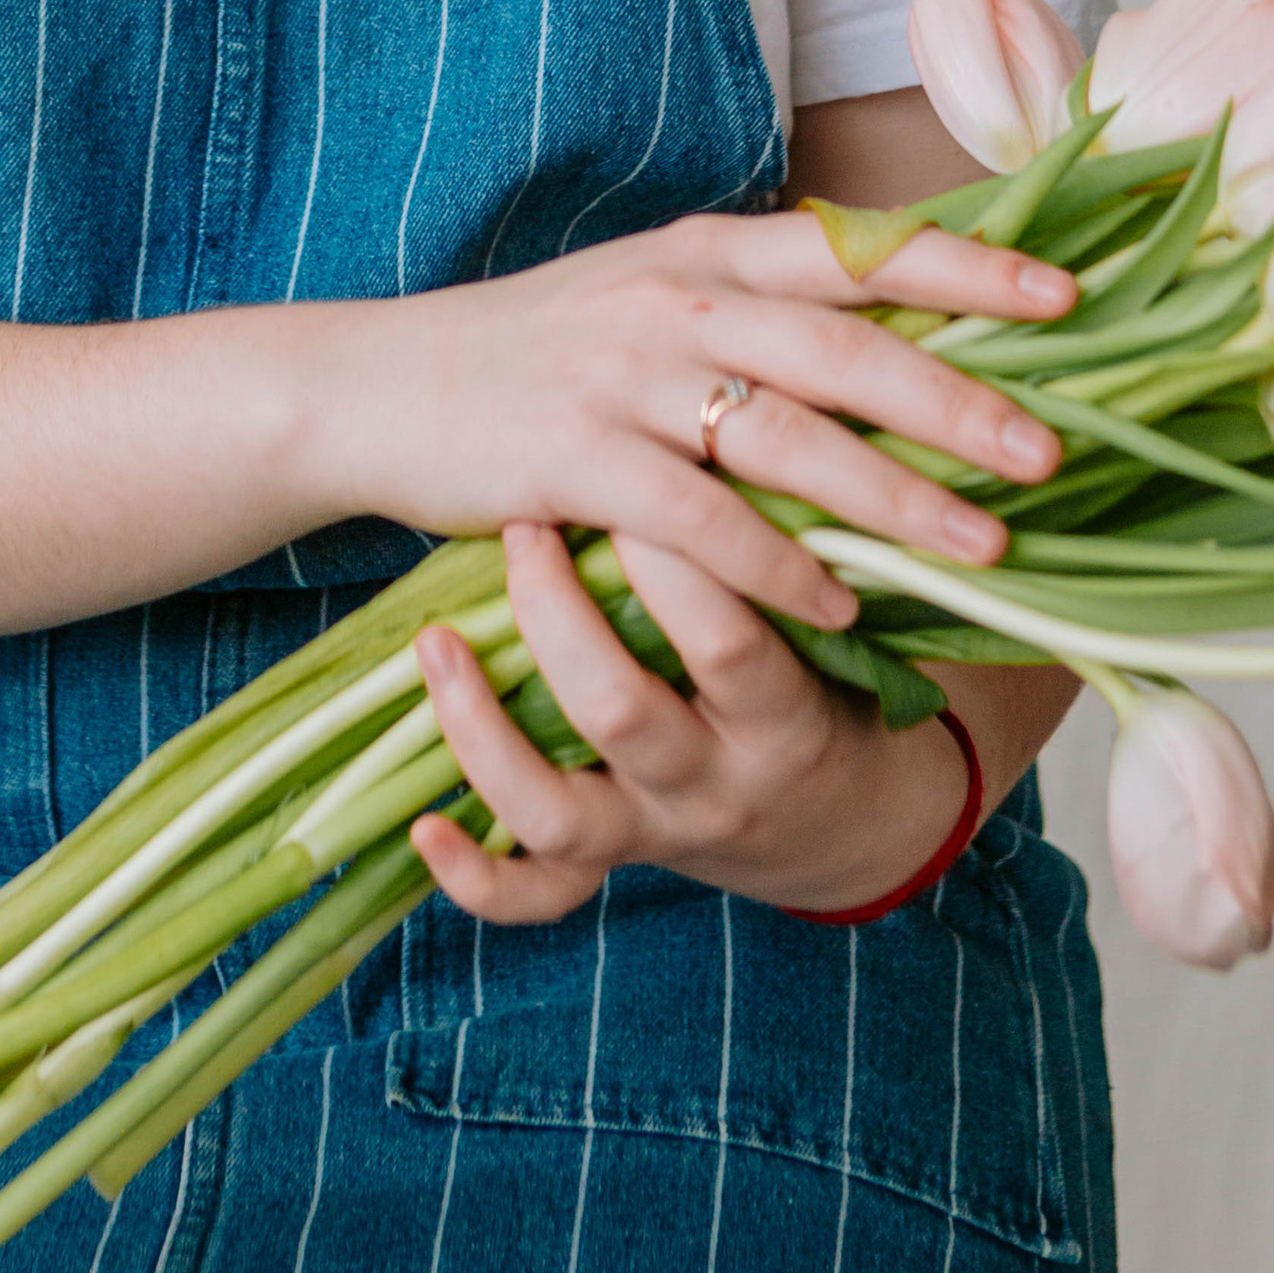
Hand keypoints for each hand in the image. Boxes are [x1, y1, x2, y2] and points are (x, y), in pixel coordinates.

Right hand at [332, 203, 1067, 634]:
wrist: (379, 386)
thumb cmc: (535, 354)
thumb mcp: (649, 297)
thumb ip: (758, 310)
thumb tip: (896, 333)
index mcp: (706, 251)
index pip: (859, 248)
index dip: (966, 267)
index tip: (1065, 295)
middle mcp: (676, 301)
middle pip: (847, 347)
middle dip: (960, 400)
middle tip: (1053, 453)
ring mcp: (624, 379)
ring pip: (789, 439)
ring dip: (896, 499)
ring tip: (984, 550)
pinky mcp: (575, 460)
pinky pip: (699, 522)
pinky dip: (777, 567)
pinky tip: (841, 606)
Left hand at [408, 520, 972, 920]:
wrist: (844, 815)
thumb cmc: (832, 669)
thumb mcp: (845, 613)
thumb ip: (807, 526)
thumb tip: (788, 375)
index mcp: (786, 715)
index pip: (730, 643)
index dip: (676, 561)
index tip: (631, 468)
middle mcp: (715, 780)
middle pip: (622, 711)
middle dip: (560, 618)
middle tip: (526, 520)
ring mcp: (654, 829)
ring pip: (557, 806)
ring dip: (482, 723)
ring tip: (436, 638)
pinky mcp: (611, 864)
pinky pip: (538, 897)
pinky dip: (478, 874)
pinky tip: (427, 826)